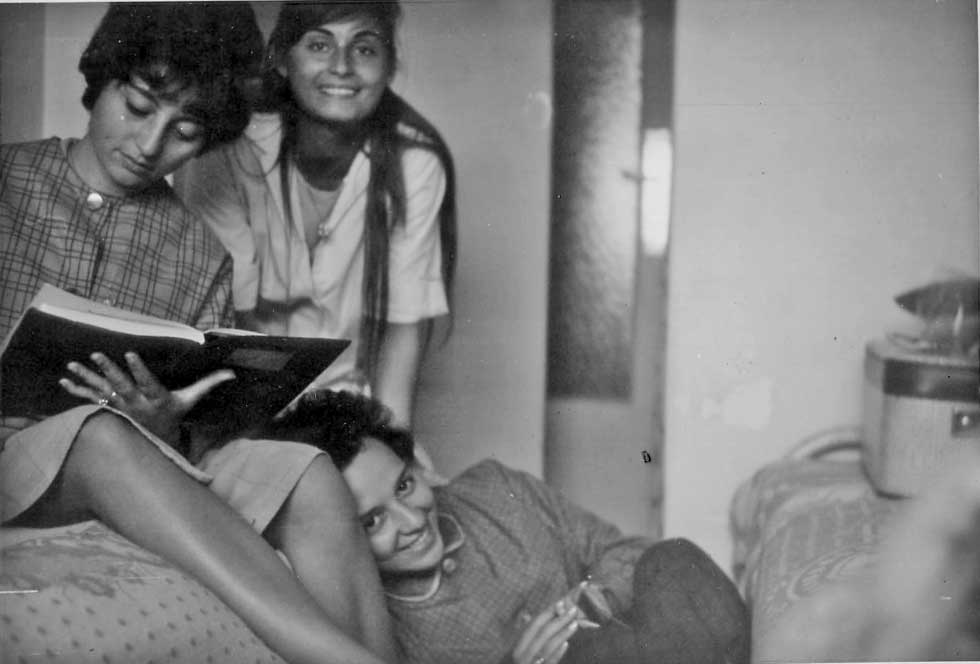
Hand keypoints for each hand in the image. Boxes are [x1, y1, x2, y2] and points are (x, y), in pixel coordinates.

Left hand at [59, 351, 234, 444]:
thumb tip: (231, 373)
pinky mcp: (108, 409)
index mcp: (156, 399)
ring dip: (86, 377)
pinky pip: (90, 399)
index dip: (138, 369)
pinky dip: (76, 390)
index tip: (129, 354)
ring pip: (101, 390)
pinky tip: (63, 379)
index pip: (147, 382)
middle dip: (109, 370)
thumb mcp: (191, 401)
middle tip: (96, 354)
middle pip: (121, 385)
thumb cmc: (174, 417)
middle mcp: (136, 404)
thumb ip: (208, 384)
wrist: (155, 444)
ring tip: (72, 364)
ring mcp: (119, 408)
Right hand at [511, 598, 580, 663]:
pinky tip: (566, 644)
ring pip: (548, 647)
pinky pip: (549, 662)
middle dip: (559, 620)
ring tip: (575, 623)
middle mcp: (522, 654)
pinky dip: (558, 653)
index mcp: (517, 645)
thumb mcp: (518, 651)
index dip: (548, 612)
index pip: (534, 625)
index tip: (561, 601)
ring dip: (562, 634)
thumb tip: (536, 618)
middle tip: (573, 609)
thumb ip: (527, 636)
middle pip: (543, 633)